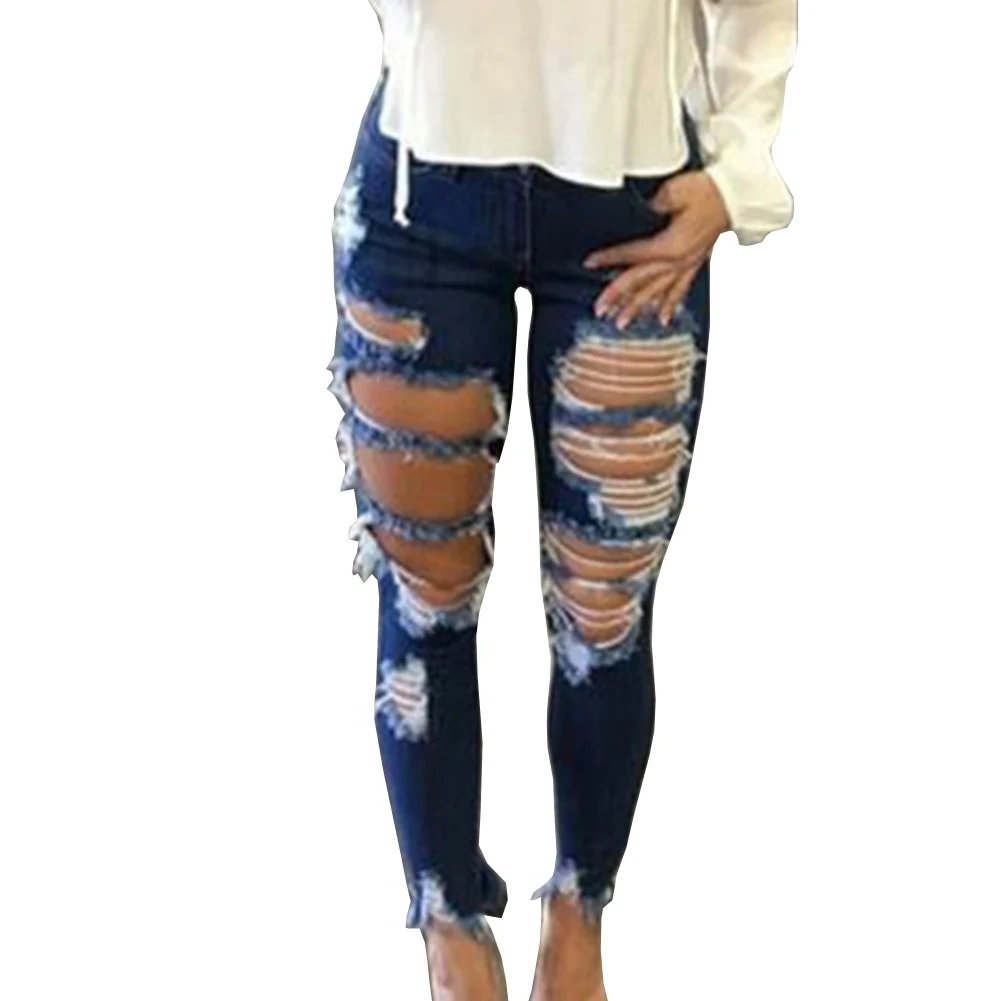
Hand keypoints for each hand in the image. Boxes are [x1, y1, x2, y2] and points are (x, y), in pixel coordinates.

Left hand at [584, 171, 730, 328]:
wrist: (737, 193)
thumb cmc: (708, 190)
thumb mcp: (676, 191)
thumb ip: (653, 206)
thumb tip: (638, 215)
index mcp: (671, 245)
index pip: (633, 254)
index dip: (610, 258)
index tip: (590, 262)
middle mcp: (678, 260)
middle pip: (642, 281)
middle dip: (619, 297)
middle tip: (600, 310)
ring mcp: (688, 263)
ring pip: (658, 291)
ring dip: (638, 308)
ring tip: (621, 322)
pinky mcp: (696, 262)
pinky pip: (681, 288)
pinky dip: (670, 304)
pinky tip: (662, 318)